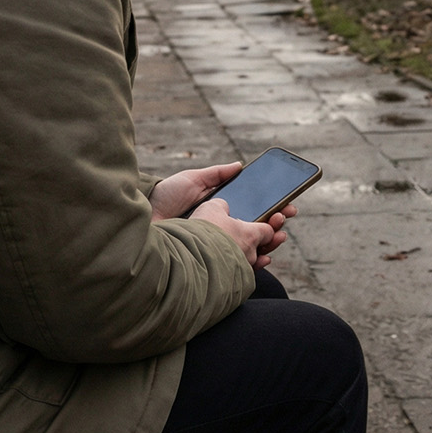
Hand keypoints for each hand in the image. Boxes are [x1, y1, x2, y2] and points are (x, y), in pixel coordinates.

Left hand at [151, 163, 296, 268]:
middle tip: (285, 218)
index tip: (288, 206)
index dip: (273, 209)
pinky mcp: (212, 261)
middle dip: (276, 226)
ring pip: (252, 248)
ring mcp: (217, 245)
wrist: (143, 219)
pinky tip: (265, 258)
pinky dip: (255, 264)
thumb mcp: (193, 179)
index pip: (253, 211)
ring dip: (270, 243)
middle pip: (257, 230)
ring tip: (280, 235)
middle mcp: (221, 228)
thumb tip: (240, 166)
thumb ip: (217, 174)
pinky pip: (239, 266)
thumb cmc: (166, 197)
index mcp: (219, 210)